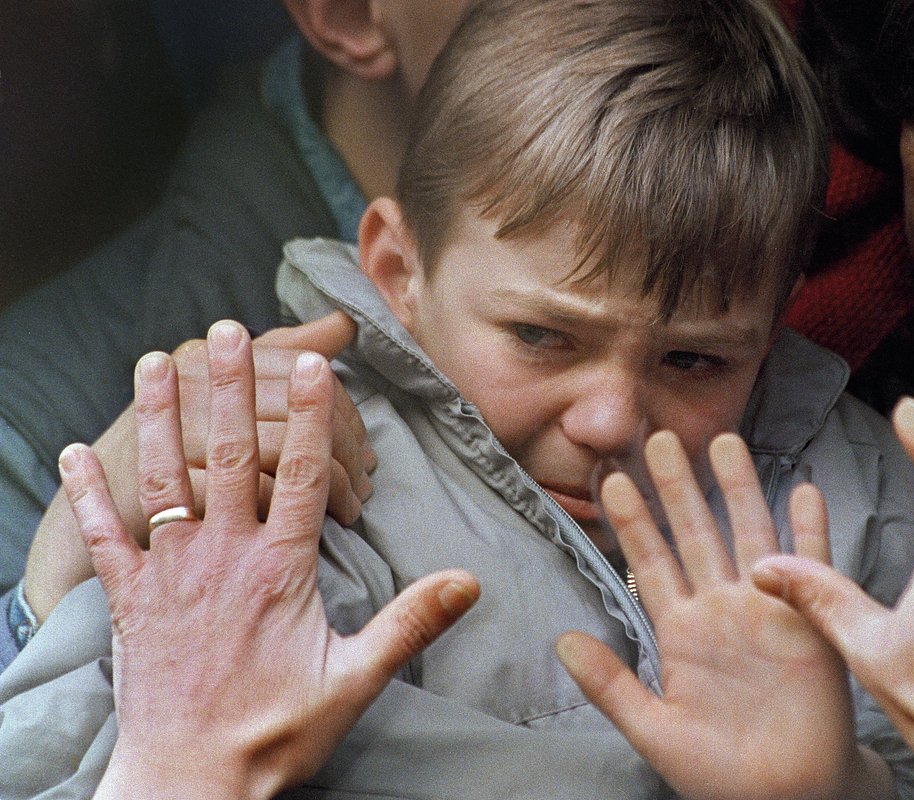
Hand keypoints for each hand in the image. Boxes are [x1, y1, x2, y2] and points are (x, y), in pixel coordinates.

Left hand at [57, 320, 478, 798]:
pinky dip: (88, 493)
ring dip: (160, 417)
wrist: (190, 782)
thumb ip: (411, 622)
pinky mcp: (129, 601)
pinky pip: (105, 537)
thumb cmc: (275, 732)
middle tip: (224, 331)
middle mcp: (220, 558)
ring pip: (163, 479)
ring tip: (155, 361)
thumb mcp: (355, 680)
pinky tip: (75, 452)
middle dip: (229, 387)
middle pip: (227, 455)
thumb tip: (468, 581)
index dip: (307, 413)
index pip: (298, 472)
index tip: (312, 360)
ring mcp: (168, 575)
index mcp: (278, 570)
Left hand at [556, 431, 890, 799]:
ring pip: (748, 534)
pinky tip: (803, 489)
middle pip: (695, 532)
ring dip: (737, 489)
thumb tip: (562, 641)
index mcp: (681, 630)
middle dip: (676, 486)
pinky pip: (812, 565)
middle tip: (659, 436)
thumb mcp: (653, 729)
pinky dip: (810, 529)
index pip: (650, 561)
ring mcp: (767, 608)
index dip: (631, 521)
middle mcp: (721, 609)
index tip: (609, 479)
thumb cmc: (719, 772)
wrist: (786, 798)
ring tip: (724, 441)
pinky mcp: (809, 621)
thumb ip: (610, 685)